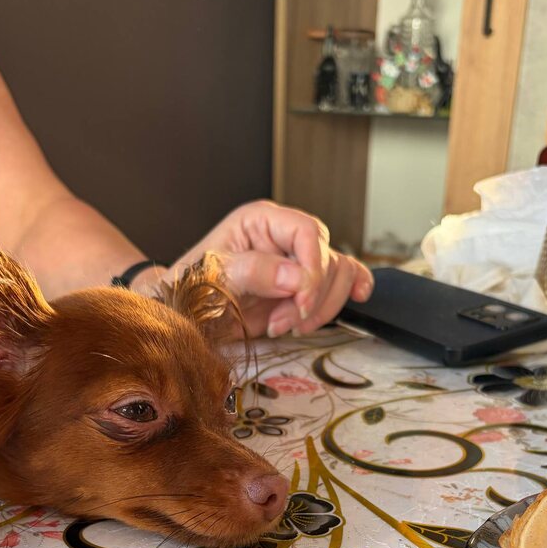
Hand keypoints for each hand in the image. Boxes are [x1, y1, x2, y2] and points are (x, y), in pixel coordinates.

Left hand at [167, 200, 373, 337]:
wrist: (188, 318)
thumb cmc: (192, 291)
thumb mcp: (215, 278)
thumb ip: (254, 272)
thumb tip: (298, 277)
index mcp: (261, 221)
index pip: (307, 232)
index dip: (312, 268)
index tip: (301, 302)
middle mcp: (283, 237)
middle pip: (326, 257)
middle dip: (310, 298)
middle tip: (282, 324)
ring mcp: (295, 262)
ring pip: (338, 274)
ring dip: (320, 308)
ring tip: (286, 326)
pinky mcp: (302, 287)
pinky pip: (340, 282)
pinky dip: (348, 293)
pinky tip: (358, 297)